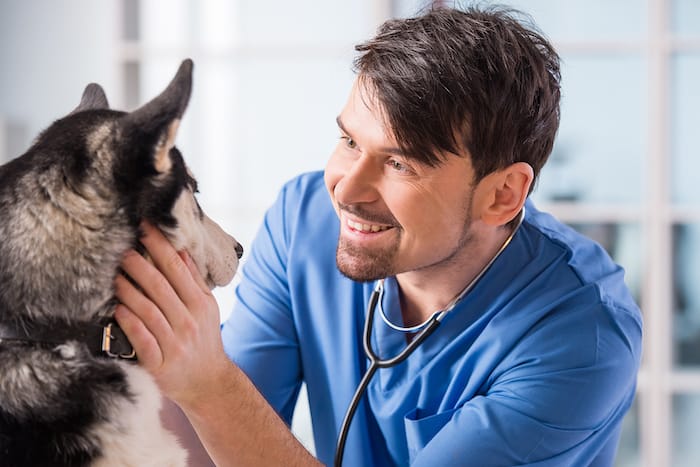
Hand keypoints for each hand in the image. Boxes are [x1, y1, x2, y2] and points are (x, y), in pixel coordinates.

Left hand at [114, 222, 229, 404]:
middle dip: (139, 265)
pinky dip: (130, 323)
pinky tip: (118, 310)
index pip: (178, 269)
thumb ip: (194, 281)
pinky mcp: (161, 364)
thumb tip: (181, 251)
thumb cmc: (203, 340)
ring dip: (129, 291)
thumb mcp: (207, 308)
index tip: (145, 229)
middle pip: (160, 287)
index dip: (160, 247)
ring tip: (114, 276)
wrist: (208, 382)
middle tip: (121, 250)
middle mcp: (190, 321)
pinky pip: (143, 340)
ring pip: (149, 311)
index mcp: (201, 304)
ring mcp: (176, 344)